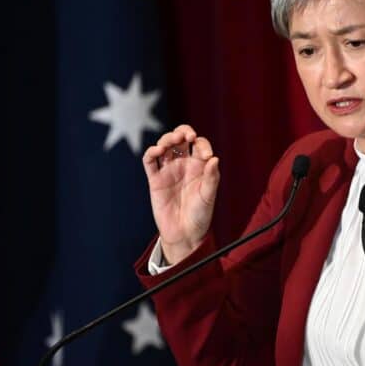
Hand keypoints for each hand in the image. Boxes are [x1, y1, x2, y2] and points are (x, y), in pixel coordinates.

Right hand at [142, 124, 219, 263]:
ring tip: (172, 141)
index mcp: (199, 166)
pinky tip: (157, 150)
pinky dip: (151, 152)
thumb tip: (214, 159)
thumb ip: (211, 177)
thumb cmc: (201, 215)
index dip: (202, 144)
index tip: (206, 156)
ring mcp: (168, 170)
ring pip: (165, 146)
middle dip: (183, 132)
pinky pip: (150, 161)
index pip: (199, 145)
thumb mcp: (209, 196)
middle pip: (180, 139)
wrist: (185, 233)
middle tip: (187, 136)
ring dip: (167, 138)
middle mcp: (184, 165)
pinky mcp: (155, 179)